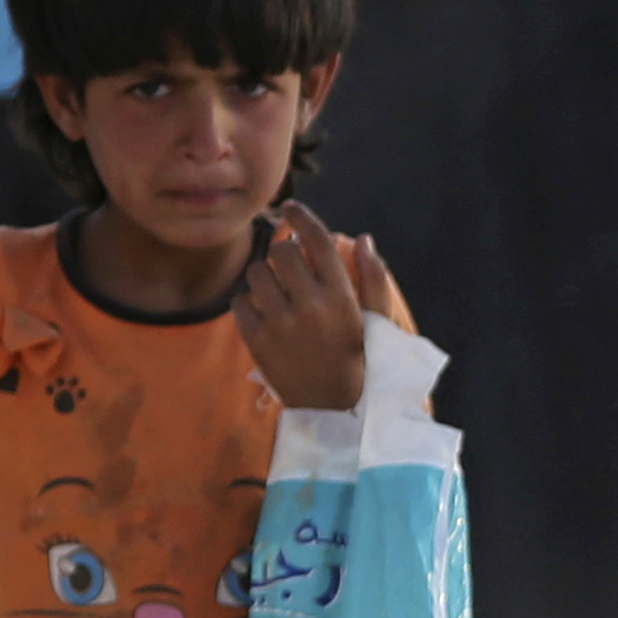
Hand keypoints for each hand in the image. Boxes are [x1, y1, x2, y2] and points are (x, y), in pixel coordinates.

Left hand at [234, 202, 395, 411]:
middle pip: (282, 252)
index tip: (289, 207)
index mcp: (341, 295)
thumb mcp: (378, 321)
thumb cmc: (362, 361)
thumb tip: (363, 238)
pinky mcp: (257, 341)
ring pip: (257, 274)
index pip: (317, 240)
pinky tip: (263, 312)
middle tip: (289, 264)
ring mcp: (279, 323)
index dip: (301, 217)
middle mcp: (309, 304)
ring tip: (276, 290)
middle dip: (284, 252)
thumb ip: (373, 278)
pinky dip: (248, 302)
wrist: (336, 410)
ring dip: (264, 276)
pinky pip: (240, 302)